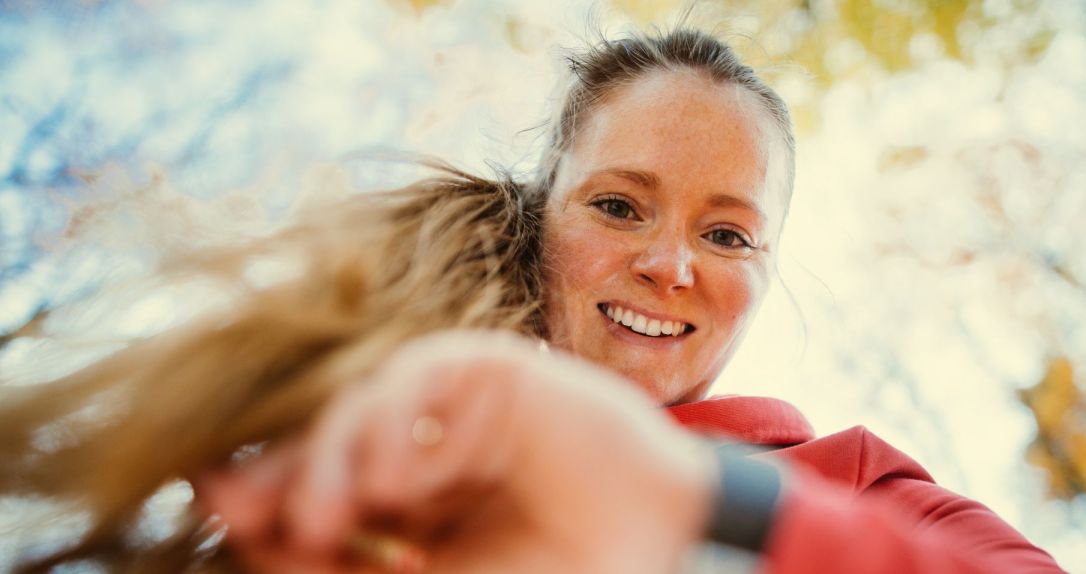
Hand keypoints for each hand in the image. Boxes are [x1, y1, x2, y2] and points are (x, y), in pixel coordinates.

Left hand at [195, 330, 715, 572]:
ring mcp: (455, 404)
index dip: (266, 493)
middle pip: (327, 438)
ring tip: (323, 518)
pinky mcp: (487, 368)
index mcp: (409, 503)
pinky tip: (394, 480)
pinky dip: (392, 422)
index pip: (321, 485)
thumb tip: (254, 526)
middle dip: (281, 473)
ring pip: (360, 403)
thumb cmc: (553, 566)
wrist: (654, 542)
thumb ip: (342, 560)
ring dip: (328, 457)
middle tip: (237, 505)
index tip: (213, 501)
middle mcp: (422, 444)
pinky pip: (417, 377)